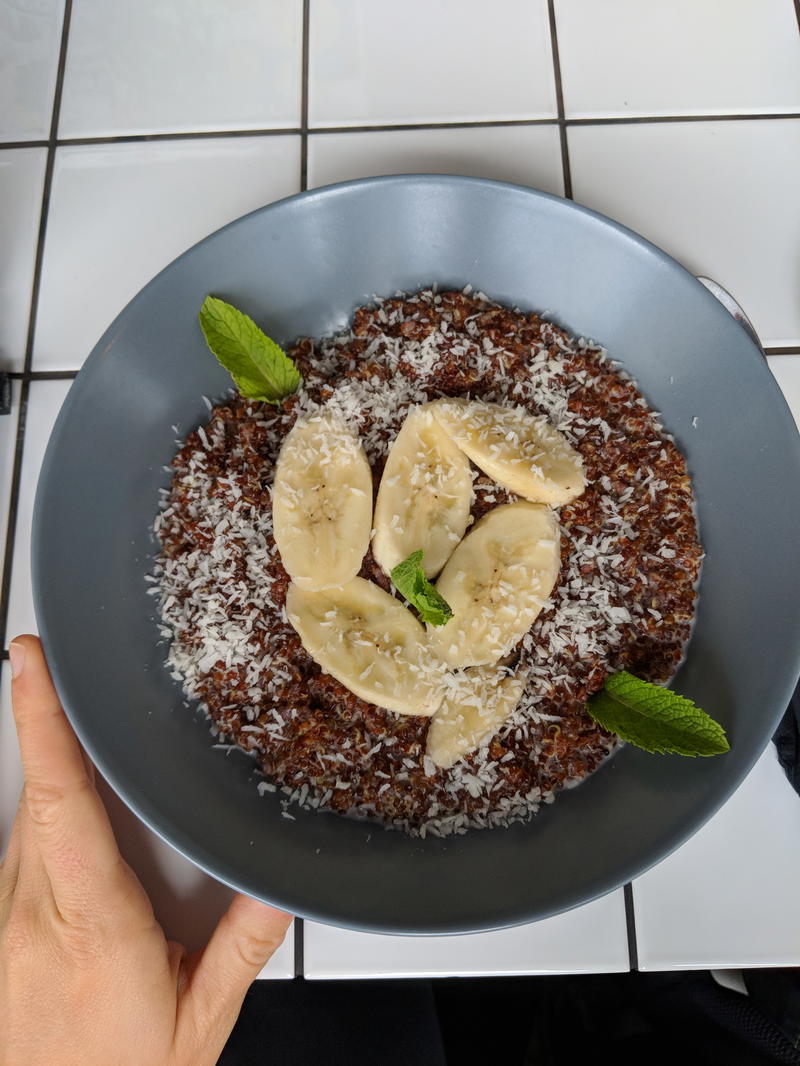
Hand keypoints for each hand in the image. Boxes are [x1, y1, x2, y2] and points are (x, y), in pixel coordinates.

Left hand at [0, 635, 291, 1065]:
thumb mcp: (196, 1025)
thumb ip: (240, 948)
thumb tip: (277, 884)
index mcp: (90, 926)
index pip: (62, 802)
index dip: (43, 725)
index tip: (31, 665)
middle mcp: (29, 917)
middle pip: (39, 793)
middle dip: (52, 728)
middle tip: (53, 662)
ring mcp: (0, 924)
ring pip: (23, 818)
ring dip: (51, 773)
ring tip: (71, 725)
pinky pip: (15, 850)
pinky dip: (42, 816)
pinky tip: (71, 818)